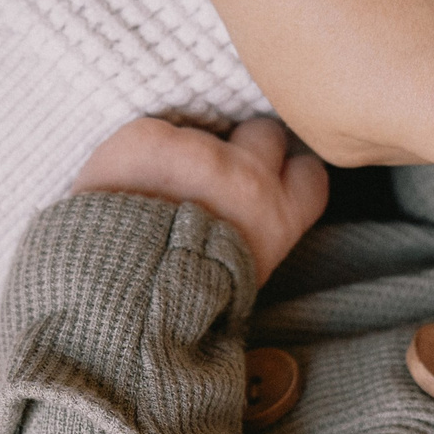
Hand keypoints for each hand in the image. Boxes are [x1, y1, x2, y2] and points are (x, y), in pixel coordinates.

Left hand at [73, 117, 329, 280]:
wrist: (125, 294)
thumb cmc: (184, 301)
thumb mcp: (244, 278)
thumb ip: (258, 235)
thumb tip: (252, 221)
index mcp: (278, 217)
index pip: (309, 173)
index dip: (287, 172)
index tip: (268, 179)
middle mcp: (249, 176)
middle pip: (265, 132)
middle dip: (243, 145)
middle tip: (211, 175)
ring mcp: (200, 151)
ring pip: (198, 134)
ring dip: (180, 155)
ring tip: (152, 195)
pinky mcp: (152, 137)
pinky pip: (151, 135)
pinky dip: (139, 156)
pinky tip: (124, 189)